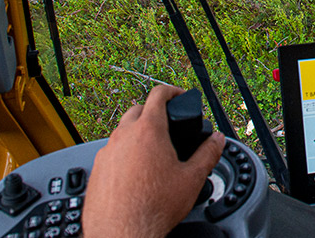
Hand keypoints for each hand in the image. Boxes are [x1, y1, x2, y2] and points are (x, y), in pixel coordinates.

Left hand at [83, 85, 224, 237]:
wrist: (122, 233)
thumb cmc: (152, 207)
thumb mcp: (191, 179)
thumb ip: (207, 154)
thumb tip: (217, 140)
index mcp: (148, 130)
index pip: (158, 94)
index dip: (172, 91)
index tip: (178, 96)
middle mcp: (123, 135)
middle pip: (137, 109)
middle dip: (153, 112)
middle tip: (167, 125)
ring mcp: (106, 152)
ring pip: (122, 131)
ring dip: (136, 134)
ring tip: (151, 152)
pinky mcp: (96, 168)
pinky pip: (111, 151)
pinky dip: (123, 153)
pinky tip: (134, 171)